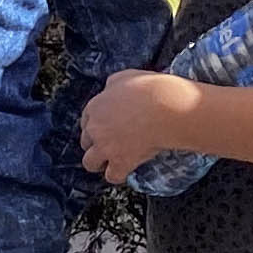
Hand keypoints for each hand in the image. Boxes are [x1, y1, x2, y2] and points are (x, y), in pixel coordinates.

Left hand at [78, 69, 202, 180]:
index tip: (106, 129)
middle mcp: (95, 128)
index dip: (96, 127)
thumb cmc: (150, 89)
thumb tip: (110, 91)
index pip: (86, 122)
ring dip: (100, 163)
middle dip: (97, 144)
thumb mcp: (125, 76)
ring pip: (90, 163)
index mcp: (94, 107)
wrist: (166, 106)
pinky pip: (112, 176)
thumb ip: (112, 86)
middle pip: (86, 142)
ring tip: (112, 162)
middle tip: (112, 145)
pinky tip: (126, 170)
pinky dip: (119, 175)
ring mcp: (106, 147)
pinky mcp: (121, 162)